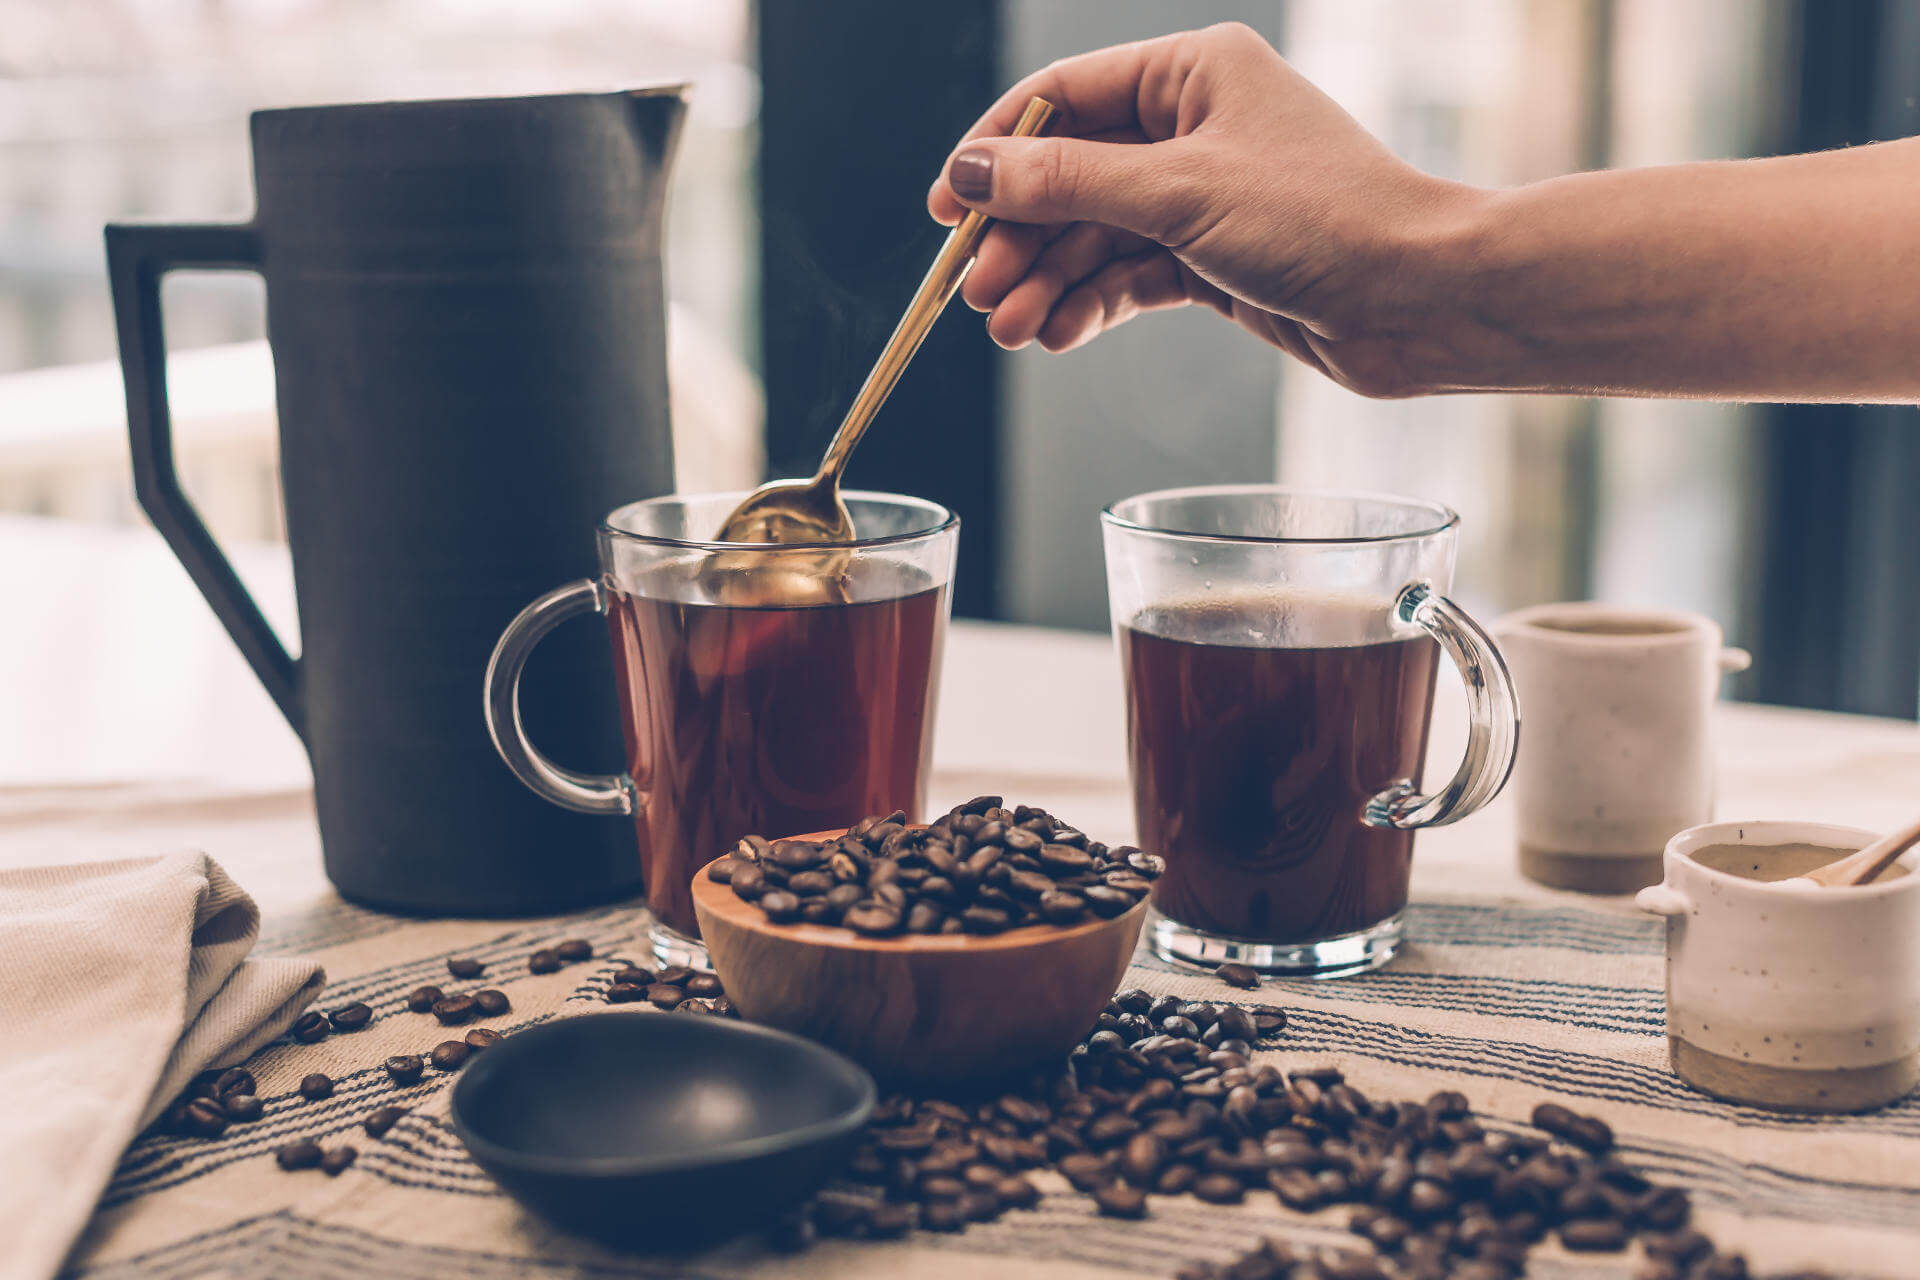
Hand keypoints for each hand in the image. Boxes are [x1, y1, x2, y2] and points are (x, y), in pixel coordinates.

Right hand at [929, 23, 1477, 396]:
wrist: (1417, 301)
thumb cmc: (1324, 220)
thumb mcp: (1179, 194)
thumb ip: (1068, 184)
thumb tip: (974, 171)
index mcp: (1193, 74)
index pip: (1064, 100)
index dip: (997, 153)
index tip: (948, 209)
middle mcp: (1195, 127)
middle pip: (1071, 178)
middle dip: (1021, 239)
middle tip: (977, 293)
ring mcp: (1204, 197)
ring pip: (1096, 235)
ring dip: (1048, 282)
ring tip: (1011, 330)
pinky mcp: (1214, 261)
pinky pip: (1130, 276)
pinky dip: (1091, 305)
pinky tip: (1057, 335)